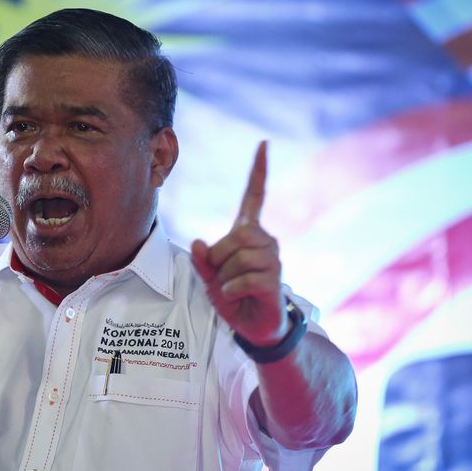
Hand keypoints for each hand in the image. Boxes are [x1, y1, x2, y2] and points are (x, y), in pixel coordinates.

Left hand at [190, 142, 286, 345]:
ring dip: (224, 278)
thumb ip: (201, 261)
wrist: (254, 326)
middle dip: (218, 260)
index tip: (264, 144)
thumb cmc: (232, 297)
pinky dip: (230, 291)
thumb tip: (197, 242)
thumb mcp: (209, 278)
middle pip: (233, 237)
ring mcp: (273, 259)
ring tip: (232, 288)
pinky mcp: (274, 279)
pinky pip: (241, 279)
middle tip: (223, 277)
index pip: (254, 196)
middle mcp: (264, 240)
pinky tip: (237, 297)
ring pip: (237, 258)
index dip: (258, 171)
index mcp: (248, 233)